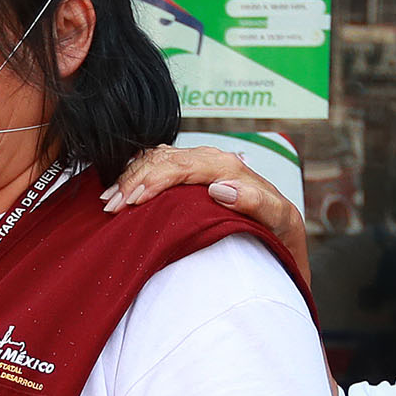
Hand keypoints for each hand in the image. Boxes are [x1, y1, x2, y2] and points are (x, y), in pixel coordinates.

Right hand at [103, 144, 310, 286]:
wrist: (287, 236)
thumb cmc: (283, 233)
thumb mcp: (281, 221)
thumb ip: (257, 202)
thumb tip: (220, 188)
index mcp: (231, 168)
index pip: (183, 166)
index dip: (154, 181)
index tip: (133, 202)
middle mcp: (215, 161)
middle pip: (164, 159)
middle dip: (134, 180)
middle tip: (112, 206)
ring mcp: (202, 165)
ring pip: (157, 158)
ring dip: (130, 177)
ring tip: (109, 200)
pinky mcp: (194, 174)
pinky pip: (159, 164)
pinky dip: (136, 173)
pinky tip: (120, 189)